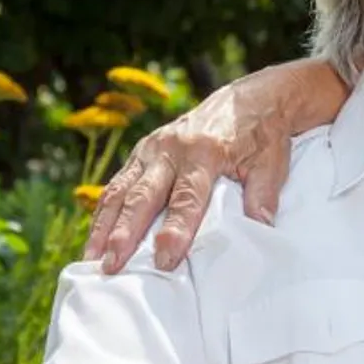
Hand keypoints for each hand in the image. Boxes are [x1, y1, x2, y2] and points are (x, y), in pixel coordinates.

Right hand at [84, 60, 341, 272]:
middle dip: (126, 232)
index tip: (165, 259)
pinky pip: (118, 184)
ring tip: (92, 259)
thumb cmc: (262, 135)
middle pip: (144, 196)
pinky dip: (103, 212)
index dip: (176, 229)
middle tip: (112, 265)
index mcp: (205, 151)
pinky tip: (95, 238)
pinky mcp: (143, 152)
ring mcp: (152, 148)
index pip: (187, 197)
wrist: (252, 98)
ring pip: (122, 190)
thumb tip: (260, 226)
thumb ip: (263, 193)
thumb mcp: (272, 161)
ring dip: (104, 226)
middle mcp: (172, 148)